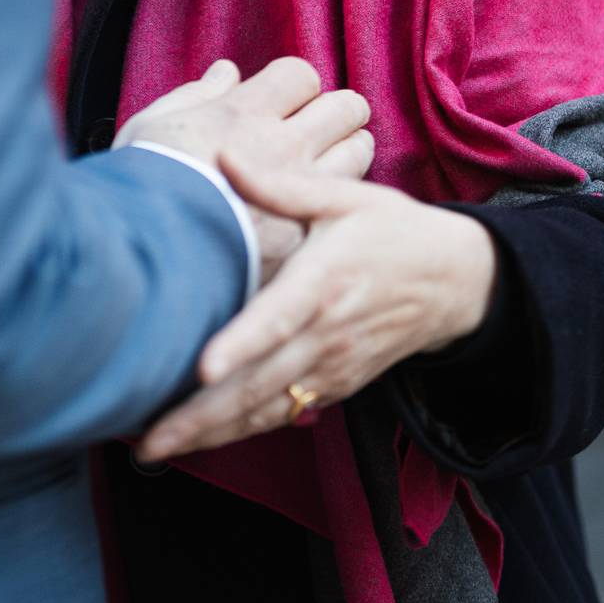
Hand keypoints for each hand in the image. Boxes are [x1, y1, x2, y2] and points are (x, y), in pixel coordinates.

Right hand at [117, 57, 374, 282]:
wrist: (150, 257)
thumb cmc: (140, 187)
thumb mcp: (150, 127)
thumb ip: (195, 96)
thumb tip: (227, 72)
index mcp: (242, 113)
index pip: (300, 74)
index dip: (294, 87)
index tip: (281, 104)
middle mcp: (282, 143)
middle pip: (346, 106)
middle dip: (337, 113)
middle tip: (319, 131)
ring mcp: (302, 189)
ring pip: (360, 150)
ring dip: (348, 152)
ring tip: (327, 167)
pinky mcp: (310, 231)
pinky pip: (348, 199)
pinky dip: (341, 199)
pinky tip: (320, 208)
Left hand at [135, 165, 497, 460]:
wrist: (455, 281)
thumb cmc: (392, 231)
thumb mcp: (345, 197)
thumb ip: (281, 185)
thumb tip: (224, 155)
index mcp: (324, 281)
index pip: (278, 319)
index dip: (241, 345)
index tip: (203, 369)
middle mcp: (326, 334)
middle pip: (259, 383)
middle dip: (201, 414)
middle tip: (147, 437)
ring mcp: (331, 367)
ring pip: (265, 409)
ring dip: (211, 433)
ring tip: (155, 446)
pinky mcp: (335, 387)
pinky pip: (282, 415)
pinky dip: (239, 431)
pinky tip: (197, 439)